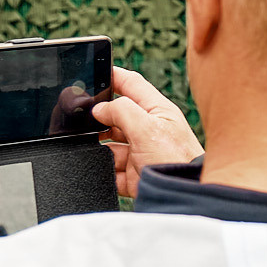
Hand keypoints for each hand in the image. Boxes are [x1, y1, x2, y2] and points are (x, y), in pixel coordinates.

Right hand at [92, 66, 202, 197]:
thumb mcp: (148, 128)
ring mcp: (140, 153)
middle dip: (99, 118)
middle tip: (82, 117)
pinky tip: (100, 170)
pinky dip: (103, 171)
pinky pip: (110, 171)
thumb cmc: (177, 160)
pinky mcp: (134, 176)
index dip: (112, 76)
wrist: (184, 196)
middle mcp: (149, 130)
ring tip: (95, 149)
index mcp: (157, 111)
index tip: (92, 70)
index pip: (131, 84)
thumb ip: (121, 111)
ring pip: (109, 145)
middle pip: (116, 116)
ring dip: (100, 148)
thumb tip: (99, 108)